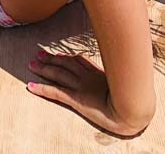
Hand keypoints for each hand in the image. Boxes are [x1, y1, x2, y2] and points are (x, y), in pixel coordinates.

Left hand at [27, 50, 148, 136]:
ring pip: (58, 75)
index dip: (67, 57)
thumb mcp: (126, 88)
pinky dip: (42, 88)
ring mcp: (81, 88)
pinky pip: (56, 92)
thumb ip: (120, 80)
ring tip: (31, 65)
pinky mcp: (77, 99)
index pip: (79, 62)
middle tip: (39, 54)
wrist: (132, 110)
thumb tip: (126, 77)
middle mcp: (88, 78)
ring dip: (44, 69)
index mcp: (99, 75)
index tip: (58, 54)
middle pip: (66, 64)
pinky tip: (30, 86)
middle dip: (51, 59)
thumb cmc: (133, 102)